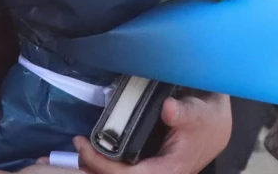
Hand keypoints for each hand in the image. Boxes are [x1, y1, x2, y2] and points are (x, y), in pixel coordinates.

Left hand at [47, 94, 230, 173]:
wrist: (214, 124)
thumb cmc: (207, 119)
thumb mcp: (200, 113)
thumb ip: (185, 113)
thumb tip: (168, 109)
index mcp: (167, 170)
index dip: (103, 165)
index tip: (83, 145)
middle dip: (89, 170)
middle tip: (63, 152)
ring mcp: (147, 170)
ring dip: (90, 168)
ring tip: (63, 155)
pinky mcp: (141, 163)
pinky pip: (116, 167)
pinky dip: (97, 162)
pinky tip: (83, 152)